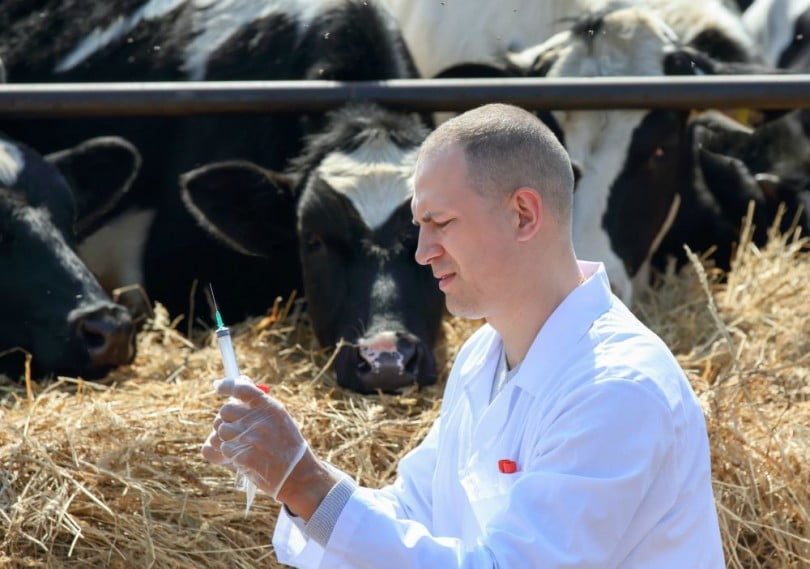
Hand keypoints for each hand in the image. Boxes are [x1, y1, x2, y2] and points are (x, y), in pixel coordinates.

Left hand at [201, 376, 308, 499]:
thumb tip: (242, 379)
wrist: (298, 475)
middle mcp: (259, 419)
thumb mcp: (279, 418)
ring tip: (241, 447)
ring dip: (226, 439)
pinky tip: (240, 458)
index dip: (227, 385)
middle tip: (237, 430)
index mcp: (270, 407)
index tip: (218, 386)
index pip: (242, 388)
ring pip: (220, 431)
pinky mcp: (242, 456)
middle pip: (225, 411)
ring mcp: (250, 438)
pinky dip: (226, 455)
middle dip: (227, 420)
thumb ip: (259, 402)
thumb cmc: (287, 446)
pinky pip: (220, 449)